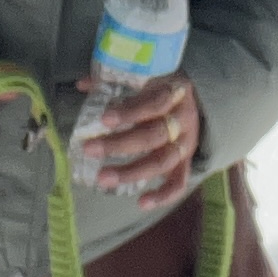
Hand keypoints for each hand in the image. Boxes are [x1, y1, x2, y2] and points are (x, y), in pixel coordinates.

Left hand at [81, 79, 202, 209]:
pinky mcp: (187, 161)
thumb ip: (115, 79)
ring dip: (132, 172)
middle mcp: (183, 119)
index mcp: (174, 92)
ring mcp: (187, 142)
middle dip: (120, 145)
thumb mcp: (146, 74)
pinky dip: (163, 195)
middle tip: (90, 149)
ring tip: (103, 177)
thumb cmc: (161, 86)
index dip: (129, 112)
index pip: (153, 103)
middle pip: (153, 135)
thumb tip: (82, 84)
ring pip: (162, 161)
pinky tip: (141, 202)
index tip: (104, 119)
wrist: (195, 98)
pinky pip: (179, 182)